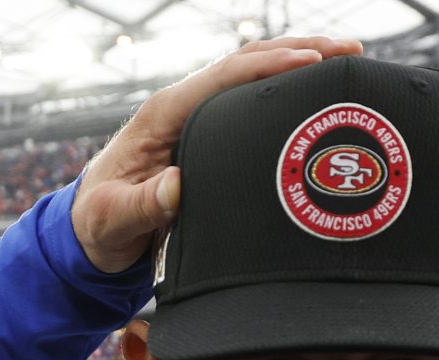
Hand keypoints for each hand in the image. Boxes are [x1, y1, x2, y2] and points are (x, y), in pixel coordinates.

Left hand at [71, 36, 361, 273]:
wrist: (87, 230)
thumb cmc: (97, 224)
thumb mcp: (111, 220)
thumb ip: (141, 206)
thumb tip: (176, 186)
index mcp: (162, 115)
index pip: (224, 78)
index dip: (270, 66)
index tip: (313, 62)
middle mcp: (181, 106)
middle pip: (247, 63)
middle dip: (301, 50)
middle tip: (352, 51)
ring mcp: (196, 116)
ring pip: (254, 75)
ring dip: (301, 61)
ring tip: (350, 60)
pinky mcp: (207, 132)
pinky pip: (252, 100)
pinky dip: (288, 88)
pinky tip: (321, 92)